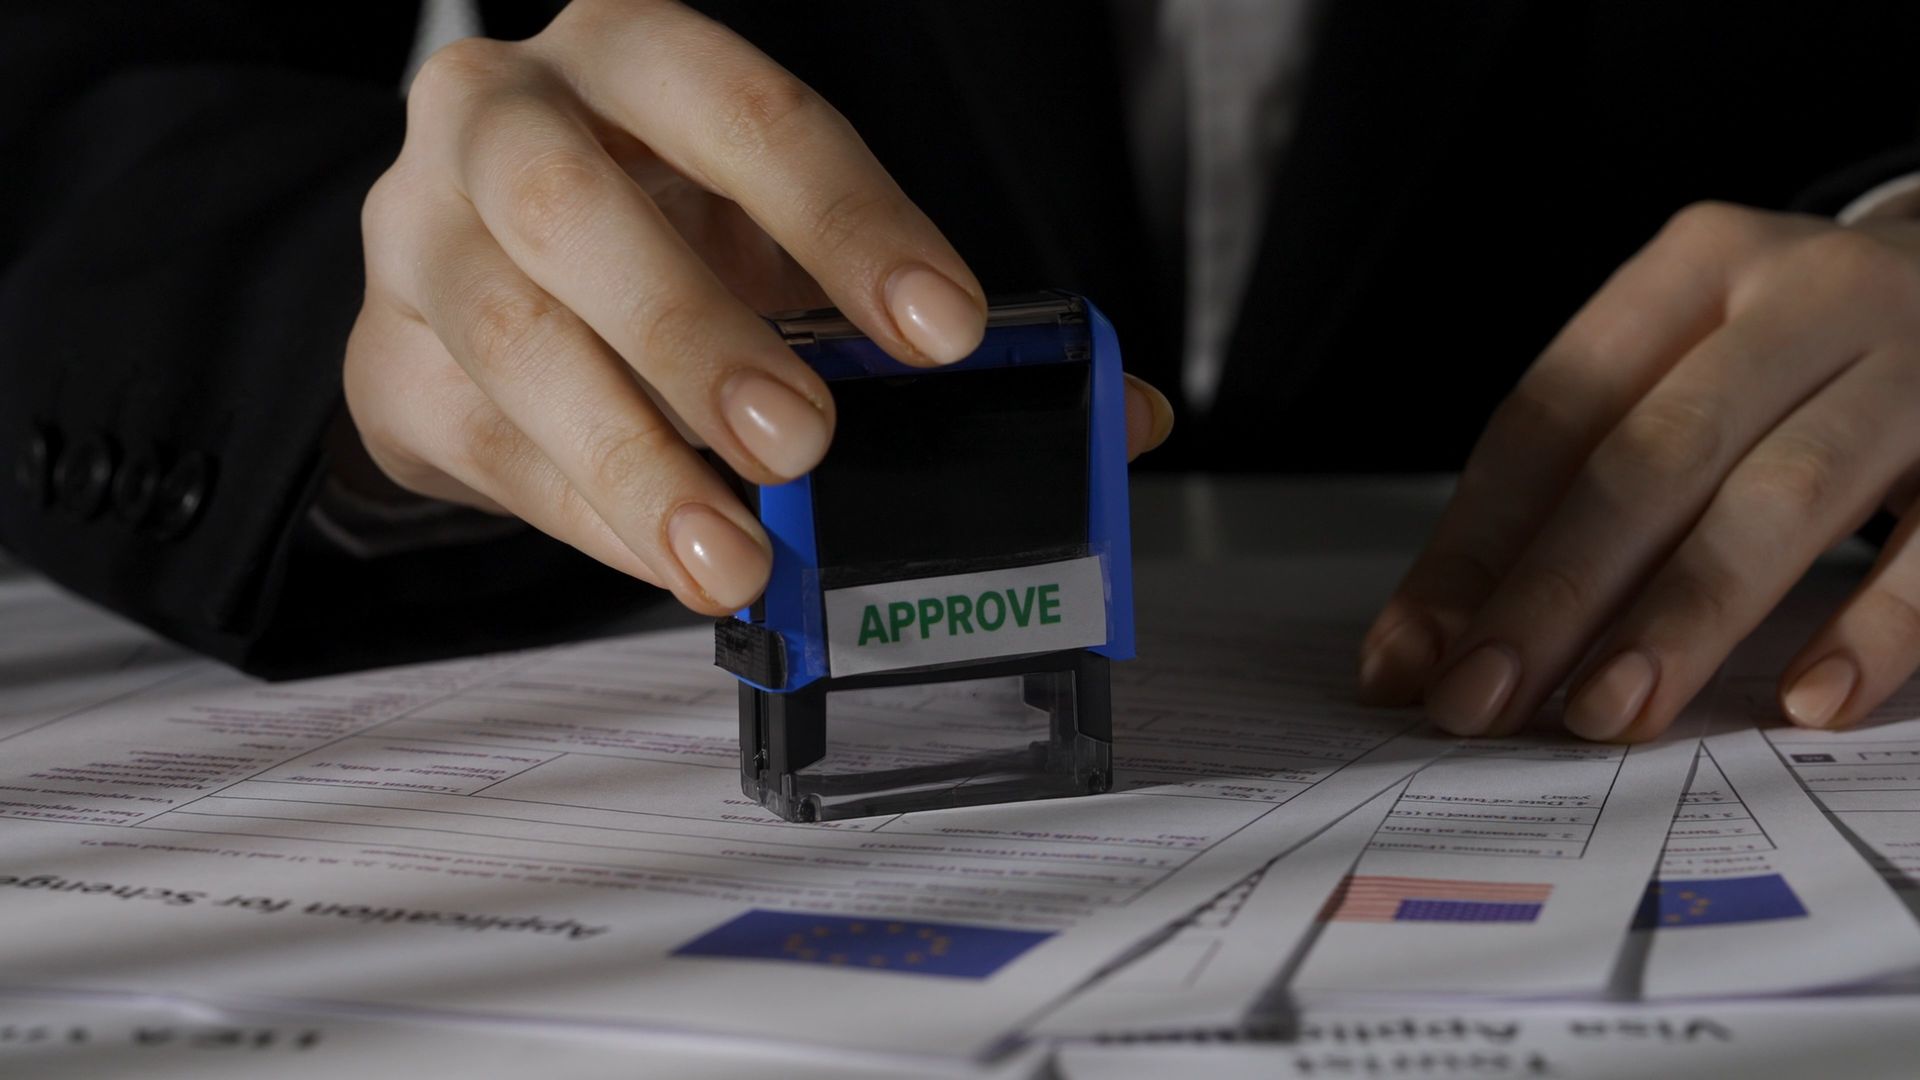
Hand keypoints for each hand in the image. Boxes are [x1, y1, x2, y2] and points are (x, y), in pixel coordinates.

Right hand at [344, 0, 1173, 614]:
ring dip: (633, 462)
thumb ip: (924, 313)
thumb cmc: (667, 237)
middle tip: (803, 440)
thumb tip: (1112, 415)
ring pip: (512, 344)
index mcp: (632, 54)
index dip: (851, 220)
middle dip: (696, 333)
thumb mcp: (785, 236)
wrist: (486, 275)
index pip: (748, 110)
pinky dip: (593, 519)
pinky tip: (675, 560)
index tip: (941, 328)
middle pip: (578, 212)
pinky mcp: (385, 364)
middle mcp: (503, 120)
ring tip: (737, 554)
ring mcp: (421, 239)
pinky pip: (490, 453)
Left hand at [1359, 201, 1919, 739]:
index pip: (1554, 414)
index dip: (1474, 544)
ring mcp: (1918, 363)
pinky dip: (1875, 627)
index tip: (1412, 656)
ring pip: (1781, 496)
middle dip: (1553, 592)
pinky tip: (1808, 702)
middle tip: (1481, 702)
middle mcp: (1806, 298)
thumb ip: (1580, 484)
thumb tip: (1437, 642)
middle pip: (1651, 455)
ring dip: (1683, 617)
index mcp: (1697, 268)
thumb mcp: (1700, 368)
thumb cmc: (1813, 357)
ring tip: (1607, 714)